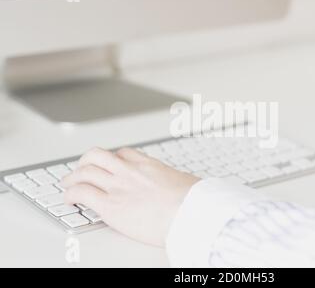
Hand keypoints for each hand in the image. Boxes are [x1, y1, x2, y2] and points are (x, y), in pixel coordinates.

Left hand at [62, 147, 199, 246]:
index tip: (109, 165)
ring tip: (69, 183)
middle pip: (98, 156)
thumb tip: (181, 187)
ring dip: (73, 176)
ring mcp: (118, 186)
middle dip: (86, 162)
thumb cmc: (193, 200)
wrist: (192, 212)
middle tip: (82, 169)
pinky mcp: (110, 205)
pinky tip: (69, 199)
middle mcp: (130, 171)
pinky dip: (70, 194)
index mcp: (149, 165)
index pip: (123, 154)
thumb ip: (175, 183)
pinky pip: (81, 192)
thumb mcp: (185, 182)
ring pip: (85, 171)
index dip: (112, 159)